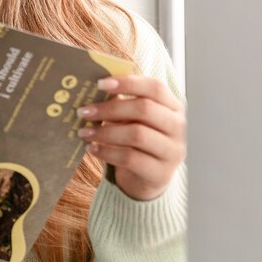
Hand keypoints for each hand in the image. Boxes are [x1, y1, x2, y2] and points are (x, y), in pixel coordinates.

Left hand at [77, 75, 185, 200]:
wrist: (147, 178)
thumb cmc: (137, 140)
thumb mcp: (132, 119)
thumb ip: (120, 102)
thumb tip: (95, 89)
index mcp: (173, 106)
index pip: (155, 87)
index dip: (128, 83)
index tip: (99, 83)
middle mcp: (179, 127)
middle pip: (145, 109)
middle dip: (110, 108)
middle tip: (83, 112)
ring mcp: (172, 151)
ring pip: (137, 134)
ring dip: (105, 132)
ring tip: (84, 132)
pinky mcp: (160, 173)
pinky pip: (130, 158)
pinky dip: (107, 152)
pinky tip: (92, 148)